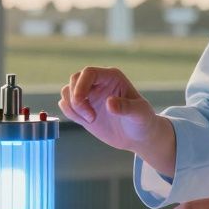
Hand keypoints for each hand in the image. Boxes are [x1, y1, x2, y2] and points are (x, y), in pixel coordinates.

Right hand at [58, 67, 175, 172]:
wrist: (138, 136)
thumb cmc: (143, 121)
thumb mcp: (140, 114)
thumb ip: (126, 107)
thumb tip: (109, 103)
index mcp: (112, 77)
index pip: (89, 72)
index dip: (81, 86)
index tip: (82, 103)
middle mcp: (98, 82)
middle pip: (74, 80)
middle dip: (76, 99)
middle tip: (91, 118)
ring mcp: (89, 95)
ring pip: (67, 91)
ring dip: (72, 107)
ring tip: (91, 120)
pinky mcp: (83, 108)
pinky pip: (66, 104)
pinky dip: (69, 112)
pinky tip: (86, 122)